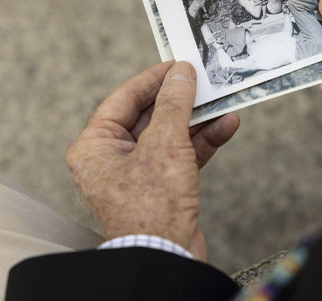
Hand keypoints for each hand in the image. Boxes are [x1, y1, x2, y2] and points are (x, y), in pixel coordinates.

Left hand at [66, 61, 238, 259]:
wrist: (166, 258)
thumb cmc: (151, 208)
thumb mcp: (164, 144)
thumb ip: (174, 104)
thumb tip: (181, 74)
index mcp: (95, 147)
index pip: (123, 99)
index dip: (152, 79)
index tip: (176, 64)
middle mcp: (112, 159)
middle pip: (149, 115)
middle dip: (180, 99)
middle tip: (201, 79)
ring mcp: (139, 174)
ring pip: (170, 134)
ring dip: (198, 118)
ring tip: (221, 100)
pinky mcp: (163, 187)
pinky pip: (183, 154)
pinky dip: (204, 141)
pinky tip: (225, 125)